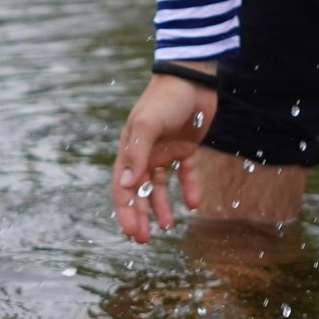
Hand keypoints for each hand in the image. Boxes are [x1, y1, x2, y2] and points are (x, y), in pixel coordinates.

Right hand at [114, 72, 215, 241]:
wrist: (193, 78)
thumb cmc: (166, 99)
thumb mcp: (148, 125)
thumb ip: (138, 154)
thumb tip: (126, 185)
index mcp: (130, 148)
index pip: (123, 187)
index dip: (126, 211)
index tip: (132, 233)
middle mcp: (145, 152)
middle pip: (140, 191)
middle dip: (141, 215)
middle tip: (145, 240)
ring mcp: (165, 150)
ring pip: (161, 186)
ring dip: (163, 206)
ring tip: (169, 226)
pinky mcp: (186, 147)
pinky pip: (186, 172)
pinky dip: (189, 188)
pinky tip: (195, 204)